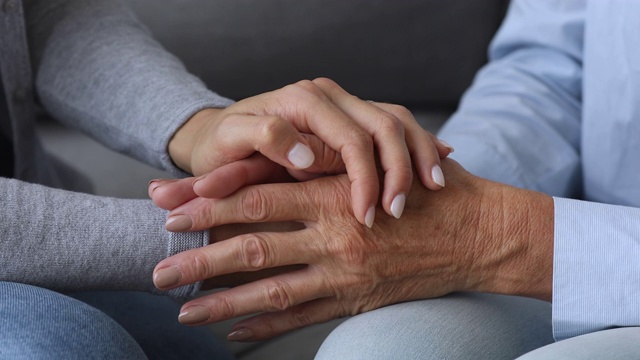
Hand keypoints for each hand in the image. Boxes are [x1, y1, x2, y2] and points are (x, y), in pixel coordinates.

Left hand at [152, 159, 553, 340]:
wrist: (479, 233)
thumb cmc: (430, 189)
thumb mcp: (378, 161)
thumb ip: (329, 163)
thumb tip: (280, 160)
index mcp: (336, 196)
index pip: (259, 199)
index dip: (212, 206)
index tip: (173, 212)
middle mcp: (334, 239)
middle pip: (252, 251)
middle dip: (200, 260)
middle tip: (158, 271)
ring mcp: (344, 275)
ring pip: (270, 293)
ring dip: (221, 303)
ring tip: (182, 311)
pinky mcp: (356, 301)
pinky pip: (302, 317)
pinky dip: (265, 326)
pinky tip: (234, 333)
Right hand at [168, 78, 452, 225]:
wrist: (214, 154)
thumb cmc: (279, 164)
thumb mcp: (331, 166)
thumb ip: (378, 159)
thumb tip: (449, 156)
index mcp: (346, 108)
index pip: (398, 121)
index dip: (421, 152)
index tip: (437, 188)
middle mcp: (323, 98)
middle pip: (380, 124)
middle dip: (396, 170)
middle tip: (398, 212)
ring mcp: (286, 105)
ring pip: (339, 126)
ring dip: (358, 170)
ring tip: (366, 211)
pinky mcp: (247, 120)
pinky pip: (275, 129)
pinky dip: (291, 147)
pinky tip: (306, 173)